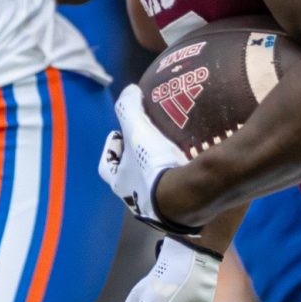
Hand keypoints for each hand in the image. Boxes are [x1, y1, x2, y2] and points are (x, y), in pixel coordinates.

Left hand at [98, 85, 198, 234]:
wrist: (185, 197)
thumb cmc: (153, 165)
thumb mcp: (137, 130)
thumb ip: (130, 108)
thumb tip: (129, 90)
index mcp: (121, 183)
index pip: (106, 166)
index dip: (110, 150)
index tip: (117, 134)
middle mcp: (136, 199)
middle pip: (131, 176)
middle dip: (137, 159)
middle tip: (147, 140)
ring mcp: (159, 208)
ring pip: (155, 184)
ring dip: (159, 169)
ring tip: (172, 149)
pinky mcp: (181, 211)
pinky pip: (178, 189)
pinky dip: (181, 175)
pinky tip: (193, 161)